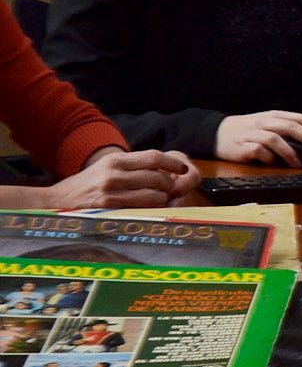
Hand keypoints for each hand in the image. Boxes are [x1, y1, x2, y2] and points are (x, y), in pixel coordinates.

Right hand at [44, 149, 200, 208]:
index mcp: (115, 160)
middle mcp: (114, 172)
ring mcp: (111, 191)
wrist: (53, 201)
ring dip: (162, 198)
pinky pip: (140, 208)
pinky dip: (152, 209)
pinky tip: (150, 210)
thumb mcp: (104, 168)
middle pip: (157, 175)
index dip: (172, 163)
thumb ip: (129, 167)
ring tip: (160, 200)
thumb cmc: (84, 186)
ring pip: (153, 193)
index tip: (182, 168)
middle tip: (171, 189)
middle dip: (169, 184)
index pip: (153, 156)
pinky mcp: (108, 208)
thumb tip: (159, 168)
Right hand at [214, 110, 301, 165]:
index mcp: (275, 115)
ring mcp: (253, 134)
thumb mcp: (268, 124)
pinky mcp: (243, 147)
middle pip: (291, 126)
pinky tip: (274, 164)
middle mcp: (265, 122)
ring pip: (276, 139)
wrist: (217, 133)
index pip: (301, 118)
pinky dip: (270, 158)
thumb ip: (286, 130)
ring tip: (299, 163)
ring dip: (290, 151)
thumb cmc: (248, 130)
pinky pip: (260, 151)